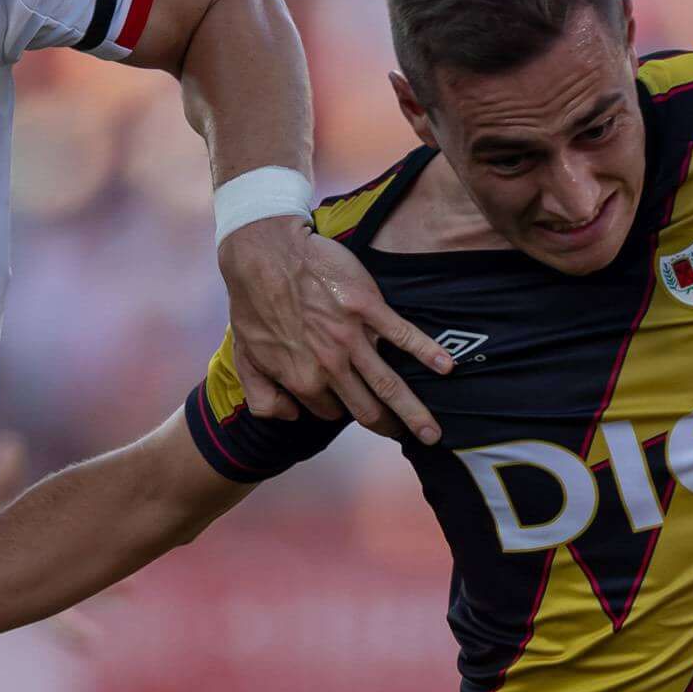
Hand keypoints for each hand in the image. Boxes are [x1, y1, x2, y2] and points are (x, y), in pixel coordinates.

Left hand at [218, 215, 447, 443]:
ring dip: (416, 412)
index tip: (350, 401)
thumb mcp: (245, 360)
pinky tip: (447, 367)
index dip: (339, 408)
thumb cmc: (252, 305)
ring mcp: (352, 338)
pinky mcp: (368, 308)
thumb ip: (264, 399)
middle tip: (415, 437)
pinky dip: (427, 353)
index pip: (332, 411)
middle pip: (370, 410)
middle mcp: (331, 366)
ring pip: (390, 385)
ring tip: (435, 431)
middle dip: (392, 428)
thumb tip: (292, 417)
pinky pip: (402, 336)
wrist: (263, 255)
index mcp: (303, 381)